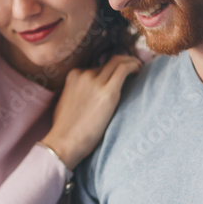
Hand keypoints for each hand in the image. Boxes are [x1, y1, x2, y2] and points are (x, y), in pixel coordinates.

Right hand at [42, 54, 141, 169]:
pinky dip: (133, 66)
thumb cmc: (64, 128)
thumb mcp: (66, 101)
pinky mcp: (108, 92)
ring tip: (138, 70)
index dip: (110, 69)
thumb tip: (89, 93)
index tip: (118, 74)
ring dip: (131, 63)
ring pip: (118, 61)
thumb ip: (77, 90)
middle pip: (109, 62)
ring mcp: (96, 82)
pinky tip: (138, 71)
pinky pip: (124, 70)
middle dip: (124, 62)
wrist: (64, 141)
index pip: (97, 66)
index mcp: (74, 76)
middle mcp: (84, 75)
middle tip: (134, 69)